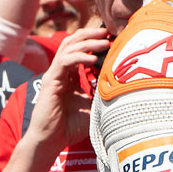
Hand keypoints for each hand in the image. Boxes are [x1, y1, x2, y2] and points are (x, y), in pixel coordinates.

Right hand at [21, 26, 109, 156]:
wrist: (52, 141)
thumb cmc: (72, 126)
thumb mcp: (94, 105)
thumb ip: (102, 91)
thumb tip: (122, 81)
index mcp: (70, 75)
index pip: (79, 49)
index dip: (94, 41)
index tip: (113, 38)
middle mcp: (61, 72)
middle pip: (72, 43)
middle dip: (90, 34)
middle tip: (108, 31)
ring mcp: (54, 75)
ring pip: (68, 48)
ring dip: (87, 42)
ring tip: (104, 41)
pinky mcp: (50, 82)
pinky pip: (64, 62)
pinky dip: (79, 57)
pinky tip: (93, 59)